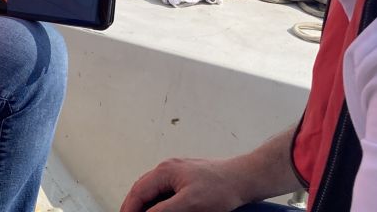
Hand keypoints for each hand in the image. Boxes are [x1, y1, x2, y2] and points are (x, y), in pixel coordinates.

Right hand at [120, 157, 250, 211]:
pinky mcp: (189, 177)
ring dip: (147, 203)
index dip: (129, 208)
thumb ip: (163, 210)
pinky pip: (166, 189)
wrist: (246, 178)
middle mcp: (168, 168)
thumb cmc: (221, 188)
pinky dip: (160, 200)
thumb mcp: (190, 204)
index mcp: (164, 171)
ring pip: (154, 189)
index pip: (138, 191)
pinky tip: (163, 208)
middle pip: (143, 188)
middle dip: (135, 205)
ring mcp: (178, 171)